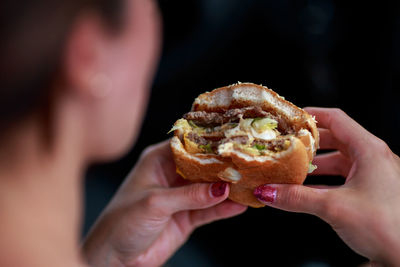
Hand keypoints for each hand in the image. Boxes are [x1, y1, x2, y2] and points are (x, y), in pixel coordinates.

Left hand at [83, 140, 246, 266]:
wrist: (114, 258)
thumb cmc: (121, 222)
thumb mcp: (155, 204)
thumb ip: (189, 195)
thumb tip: (220, 188)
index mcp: (157, 161)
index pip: (188, 144)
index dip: (209, 142)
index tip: (232, 139)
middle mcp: (171, 175)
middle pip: (203, 166)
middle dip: (223, 166)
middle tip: (246, 163)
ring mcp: (181, 196)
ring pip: (209, 188)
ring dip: (227, 188)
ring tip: (249, 184)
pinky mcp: (187, 216)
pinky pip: (209, 210)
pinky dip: (224, 208)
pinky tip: (239, 205)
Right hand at [253, 107, 399, 265]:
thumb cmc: (389, 228)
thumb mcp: (334, 207)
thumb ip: (297, 198)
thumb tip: (269, 191)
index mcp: (369, 150)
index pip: (336, 118)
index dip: (311, 115)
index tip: (291, 119)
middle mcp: (374, 158)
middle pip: (336, 138)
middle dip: (310, 142)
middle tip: (289, 144)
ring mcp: (375, 175)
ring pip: (340, 160)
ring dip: (316, 165)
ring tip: (295, 169)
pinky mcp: (373, 191)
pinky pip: (344, 178)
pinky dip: (325, 181)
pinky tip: (309, 190)